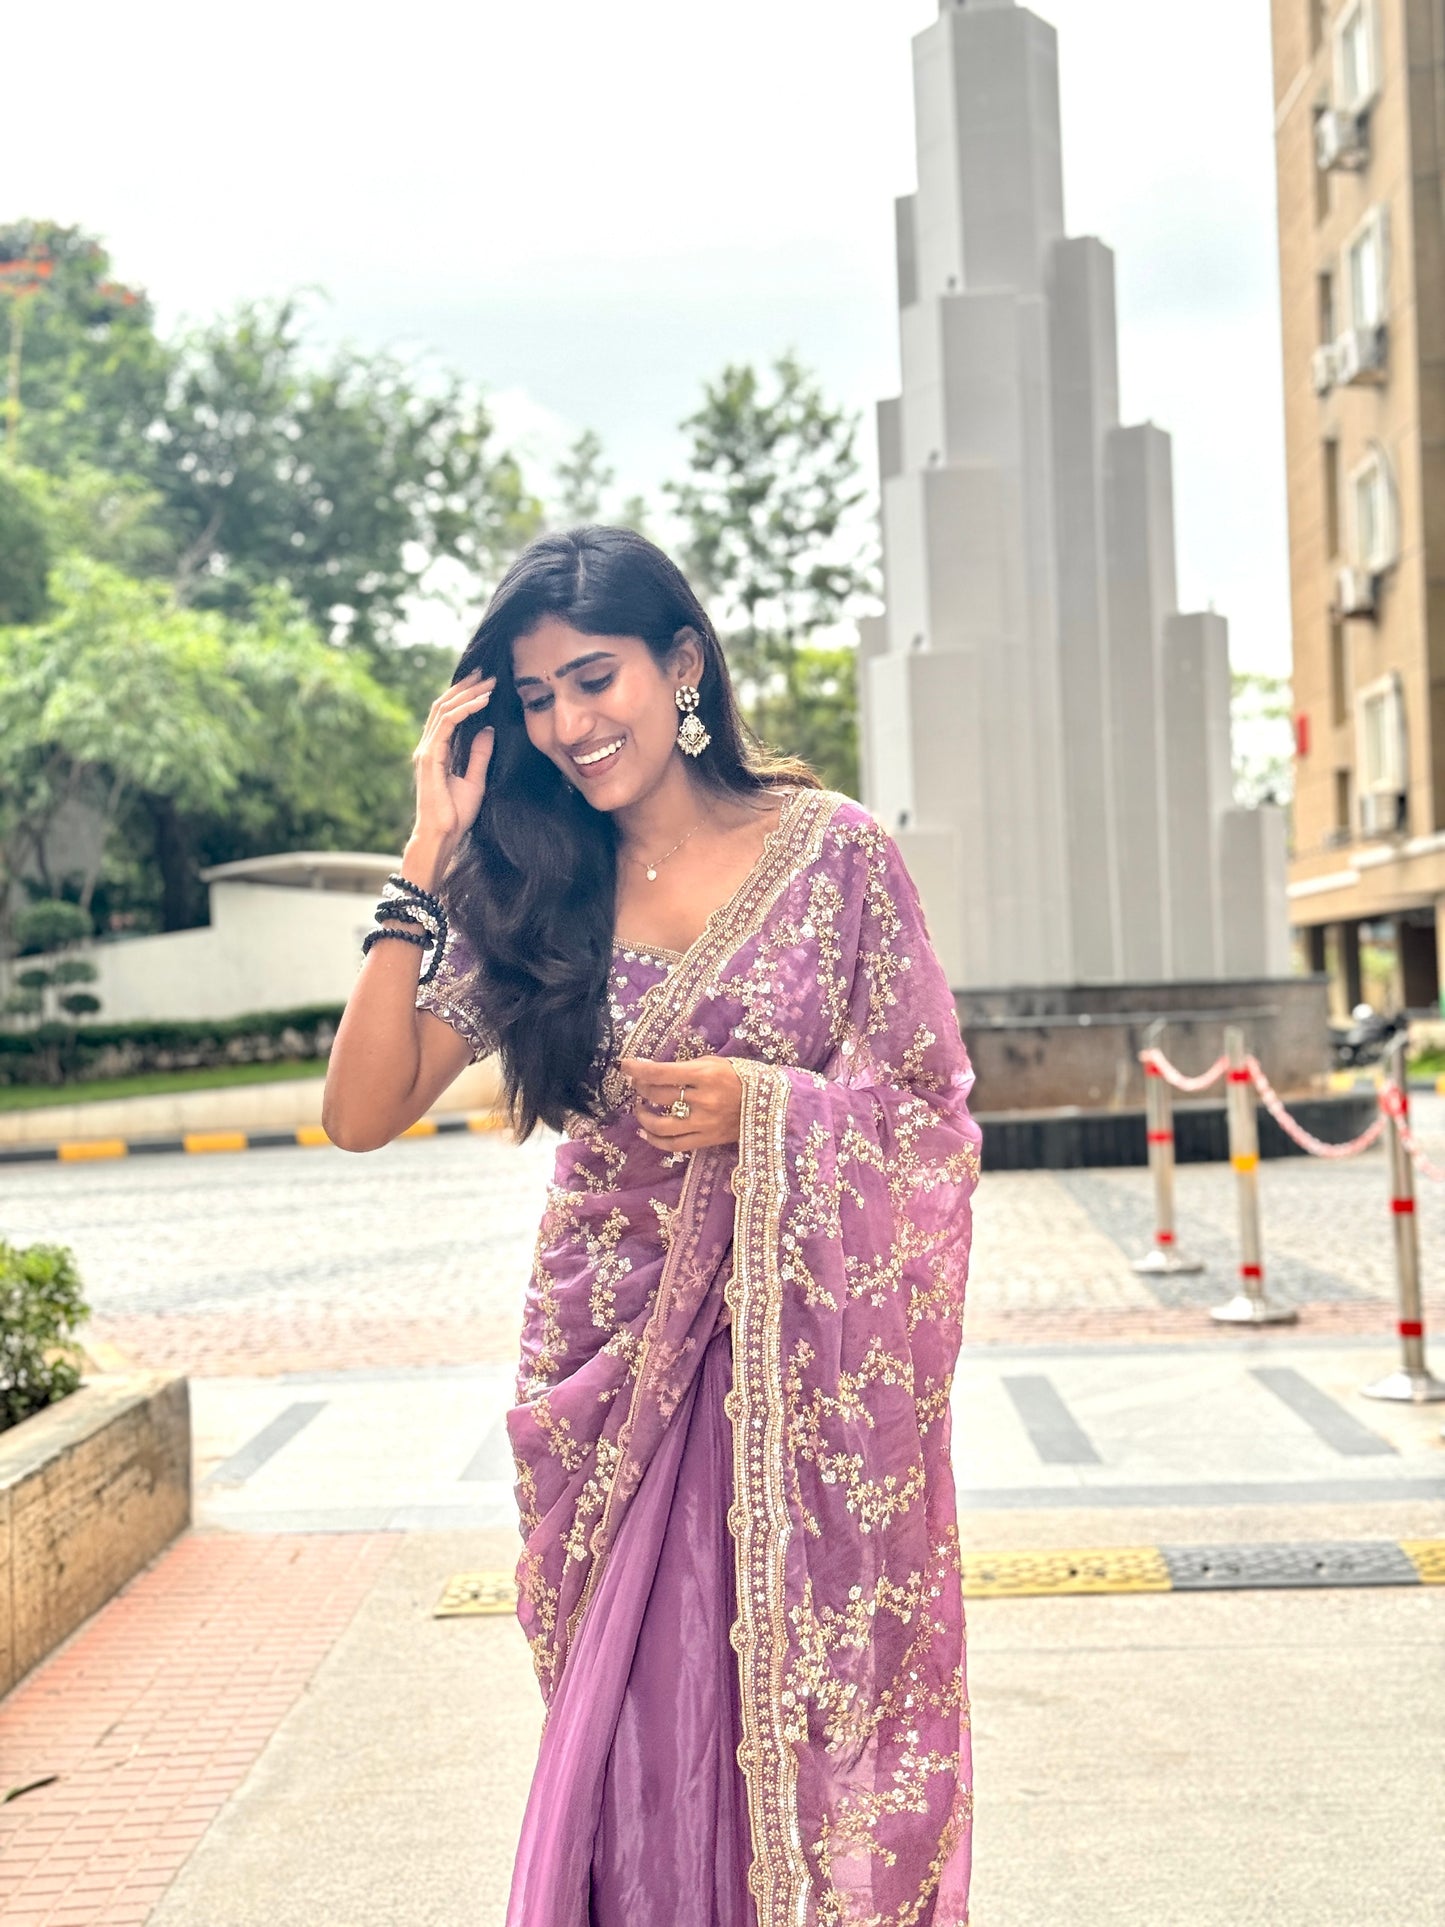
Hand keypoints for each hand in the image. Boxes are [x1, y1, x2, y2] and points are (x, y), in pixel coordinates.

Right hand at [411, 669, 496, 851]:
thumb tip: (488, 729)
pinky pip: (448, 724)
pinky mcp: (430, 757)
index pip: (448, 714)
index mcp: (436, 751)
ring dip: (468, 693)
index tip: (486, 684)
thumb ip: (479, 754)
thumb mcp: (475, 780)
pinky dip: (465, 709)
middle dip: (466, 687)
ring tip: (489, 681)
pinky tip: (482, 702)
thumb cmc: (455, 815)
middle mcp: (428, 747)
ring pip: (444, 709)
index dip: (465, 696)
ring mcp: (426, 750)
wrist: (441, 835)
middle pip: (444, 705)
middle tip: (487, 672)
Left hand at [620, 1054, 742, 1151]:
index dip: (638, 1069)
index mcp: (706, 1076)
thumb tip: (652, 1070)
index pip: (662, 1073)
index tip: (624, 1066)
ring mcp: (704, 1124)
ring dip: (643, 1116)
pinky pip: (674, 1145)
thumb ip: (685, 1067)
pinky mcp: (706, 1140)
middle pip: (659, 1096)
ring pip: (661, 1125)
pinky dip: (655, 1140)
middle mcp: (703, 1101)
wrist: (769, 1105)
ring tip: (640, 1108)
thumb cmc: (740, 1078)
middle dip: (641, 1089)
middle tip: (637, 1084)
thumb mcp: (715, 1063)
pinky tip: (645, 1133)